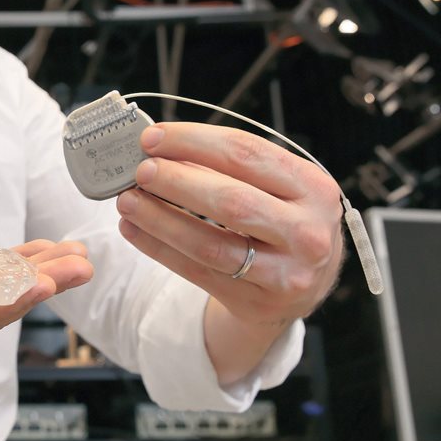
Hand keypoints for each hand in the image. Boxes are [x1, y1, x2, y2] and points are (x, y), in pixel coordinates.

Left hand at [114, 123, 343, 326]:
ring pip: (209, 244)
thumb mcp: (279, 186)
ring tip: (126, 200)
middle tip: (140, 170)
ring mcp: (286, 274)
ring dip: (159, 219)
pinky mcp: (257, 303)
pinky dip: (159, 248)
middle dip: (176, 181)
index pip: (246, 154)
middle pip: (231, 201)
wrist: (306, 282)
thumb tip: (160, 147)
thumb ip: (230, 165)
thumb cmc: (283, 217)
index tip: (152, 137)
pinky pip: (197, 272)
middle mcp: (307, 232)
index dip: (193, 142)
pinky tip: (133, 229)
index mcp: (314, 188)